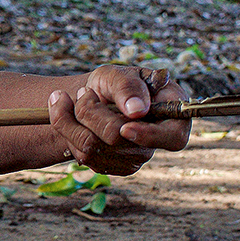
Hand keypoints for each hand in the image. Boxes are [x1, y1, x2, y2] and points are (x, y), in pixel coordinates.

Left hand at [47, 65, 189, 175]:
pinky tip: (67, 116)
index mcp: (170, 113)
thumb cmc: (113, 83)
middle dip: (90, 111)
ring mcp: (133, 158)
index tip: (125, 126)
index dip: (150, 136)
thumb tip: (137, 110)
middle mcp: (155, 141)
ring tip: (69, 98)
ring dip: (70, 119)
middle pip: (118, 139)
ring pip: (93, 149)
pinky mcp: (110, 167)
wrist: (90, 96)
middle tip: (84, 91)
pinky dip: (66, 130)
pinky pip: (81, 155)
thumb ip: (128, 86)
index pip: (174, 137)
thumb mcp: (119, 74)